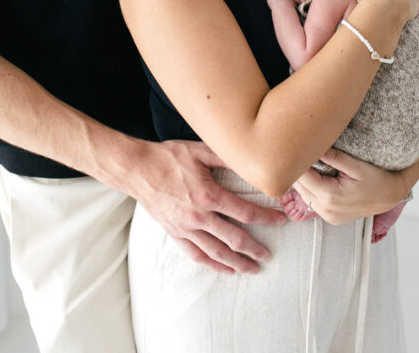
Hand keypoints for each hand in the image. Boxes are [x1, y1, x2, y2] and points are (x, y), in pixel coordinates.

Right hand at [131, 139, 285, 273]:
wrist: (138, 169)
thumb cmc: (169, 157)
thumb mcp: (200, 151)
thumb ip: (226, 158)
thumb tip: (250, 162)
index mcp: (208, 194)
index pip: (245, 212)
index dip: (266, 218)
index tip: (280, 220)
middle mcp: (199, 216)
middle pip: (234, 239)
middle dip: (255, 249)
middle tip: (269, 255)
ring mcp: (186, 228)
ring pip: (217, 252)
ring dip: (237, 263)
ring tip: (253, 268)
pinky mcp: (175, 234)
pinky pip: (197, 255)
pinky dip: (213, 264)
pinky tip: (226, 268)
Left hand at [291, 147, 406, 224]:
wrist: (391, 196)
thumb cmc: (377, 178)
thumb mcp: (357, 165)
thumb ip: (335, 158)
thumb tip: (315, 147)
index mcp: (330, 196)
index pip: (302, 177)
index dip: (296, 161)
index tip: (296, 146)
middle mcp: (326, 210)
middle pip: (299, 187)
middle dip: (297, 170)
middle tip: (298, 150)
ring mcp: (328, 217)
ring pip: (303, 195)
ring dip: (303, 180)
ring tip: (307, 161)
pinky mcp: (331, 218)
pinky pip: (312, 202)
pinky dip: (311, 189)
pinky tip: (317, 176)